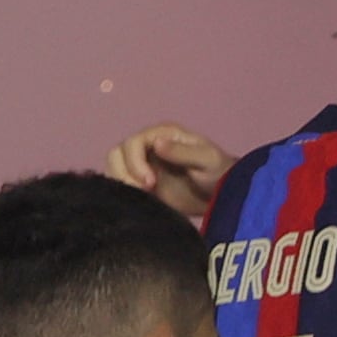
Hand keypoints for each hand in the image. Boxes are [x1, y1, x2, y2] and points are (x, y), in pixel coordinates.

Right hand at [105, 122, 232, 218]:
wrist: (223, 196)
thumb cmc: (219, 173)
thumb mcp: (207, 160)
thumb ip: (182, 152)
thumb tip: (157, 143)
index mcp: (162, 135)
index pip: (133, 142)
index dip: (135, 162)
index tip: (150, 182)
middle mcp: (147, 147)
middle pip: (116, 154)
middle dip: (124, 173)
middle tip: (144, 192)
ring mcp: (141, 165)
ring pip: (114, 168)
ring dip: (122, 183)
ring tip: (143, 198)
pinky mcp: (140, 184)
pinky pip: (120, 184)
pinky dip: (122, 192)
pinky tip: (139, 202)